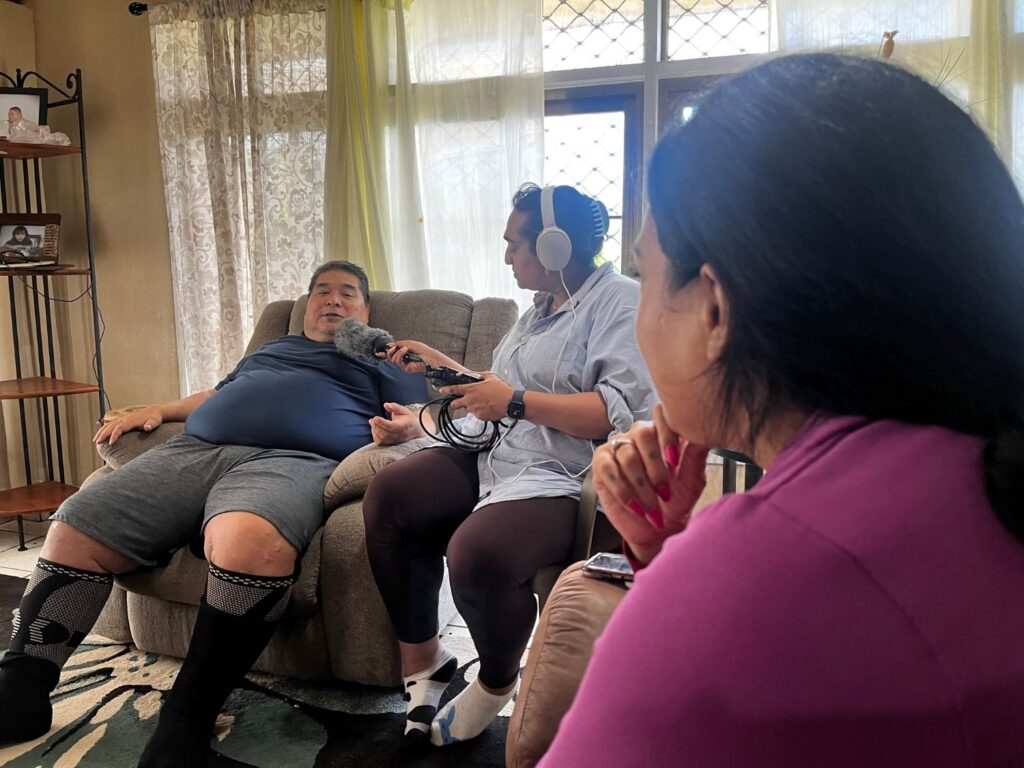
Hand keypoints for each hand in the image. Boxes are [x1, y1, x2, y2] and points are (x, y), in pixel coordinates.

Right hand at [94, 404, 164, 444]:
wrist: (154, 411)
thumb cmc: (155, 418)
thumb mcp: (155, 422)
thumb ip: (151, 425)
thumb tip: (148, 427)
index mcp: (131, 421)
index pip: (120, 428)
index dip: (114, 435)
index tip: (110, 443)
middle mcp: (125, 419)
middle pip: (111, 426)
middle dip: (103, 434)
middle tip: (97, 442)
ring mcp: (123, 418)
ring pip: (109, 424)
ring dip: (101, 432)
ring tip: (95, 440)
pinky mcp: (123, 419)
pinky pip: (111, 424)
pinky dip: (104, 428)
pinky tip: (100, 434)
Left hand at [369, 402, 426, 444]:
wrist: (415, 430)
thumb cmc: (408, 419)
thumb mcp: (404, 411)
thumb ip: (395, 407)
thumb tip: (386, 405)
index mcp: (404, 426)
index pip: (391, 426)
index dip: (382, 423)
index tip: (375, 418)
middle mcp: (399, 435)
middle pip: (385, 434)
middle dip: (377, 426)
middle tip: (372, 420)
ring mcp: (395, 441)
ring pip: (382, 439)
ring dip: (375, 431)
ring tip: (372, 423)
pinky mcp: (391, 443)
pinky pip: (381, 443)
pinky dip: (375, 436)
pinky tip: (374, 429)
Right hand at [378, 340, 434, 373]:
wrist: (429, 356)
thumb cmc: (422, 350)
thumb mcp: (408, 343)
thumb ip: (397, 344)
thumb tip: (388, 345)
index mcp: (403, 353)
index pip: (391, 354)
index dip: (384, 354)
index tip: (378, 353)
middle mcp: (402, 359)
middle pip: (389, 357)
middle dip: (389, 351)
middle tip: (394, 348)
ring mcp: (403, 364)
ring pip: (392, 360)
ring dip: (397, 352)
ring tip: (405, 349)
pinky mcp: (405, 368)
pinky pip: (397, 362)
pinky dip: (400, 355)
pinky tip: (405, 351)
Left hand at [440, 373, 513, 421]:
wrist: (510, 402)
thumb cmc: (501, 389)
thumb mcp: (490, 376)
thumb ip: (479, 376)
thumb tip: (475, 376)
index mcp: (471, 389)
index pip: (454, 389)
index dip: (446, 390)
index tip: (442, 390)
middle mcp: (470, 400)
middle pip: (455, 404)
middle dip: (455, 403)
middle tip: (460, 401)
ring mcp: (474, 409)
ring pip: (468, 409)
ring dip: (472, 406)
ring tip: (483, 402)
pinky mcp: (480, 416)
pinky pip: (476, 414)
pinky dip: (480, 411)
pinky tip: (488, 407)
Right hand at [592, 403, 707, 565]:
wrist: (657, 530)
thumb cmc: (675, 502)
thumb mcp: (692, 480)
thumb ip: (695, 455)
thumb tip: (702, 433)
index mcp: (662, 433)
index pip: (661, 415)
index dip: (668, 436)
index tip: (674, 462)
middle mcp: (639, 436)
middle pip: (643, 432)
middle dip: (655, 467)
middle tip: (665, 492)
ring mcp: (618, 447)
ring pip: (627, 455)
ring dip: (642, 487)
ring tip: (652, 507)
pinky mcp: (601, 464)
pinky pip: (609, 469)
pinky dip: (624, 491)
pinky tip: (636, 506)